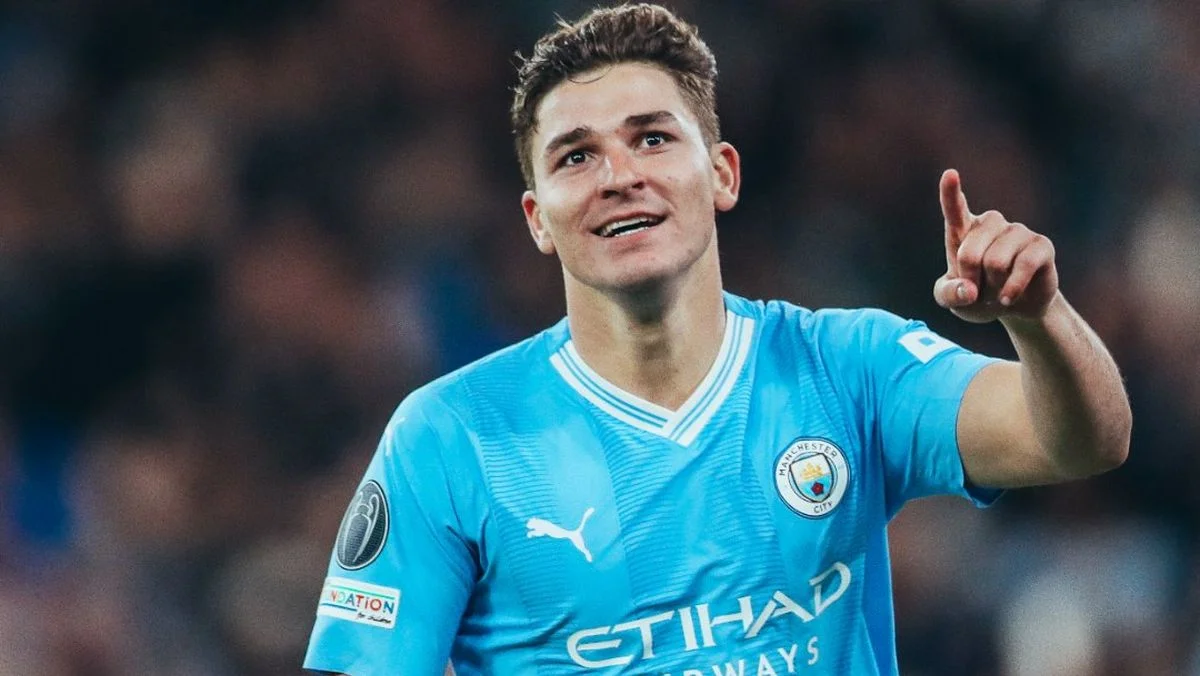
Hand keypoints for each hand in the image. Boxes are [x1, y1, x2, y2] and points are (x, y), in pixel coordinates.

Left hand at [933, 169, 1058, 322]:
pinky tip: (1008, 298)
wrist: (1013, 308)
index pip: (955, 208)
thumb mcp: (952, 300)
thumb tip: (969, 290)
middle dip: (970, 281)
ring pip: (996, 263)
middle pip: (970, 254)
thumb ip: (950, 294)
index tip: (950, 174)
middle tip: (978, 288)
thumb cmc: (977, 297)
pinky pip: (1023, 266)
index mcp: (964, 230)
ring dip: (992, 286)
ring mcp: (1018, 231)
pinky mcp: (1041, 245)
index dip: (951, 192)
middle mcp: (991, 224)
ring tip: (996, 289)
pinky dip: (1011, 289)